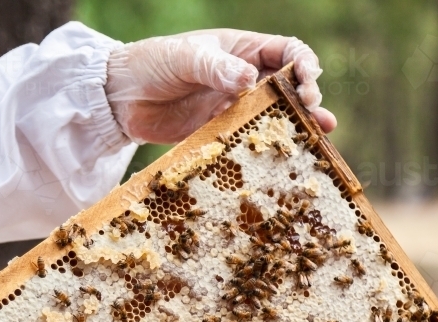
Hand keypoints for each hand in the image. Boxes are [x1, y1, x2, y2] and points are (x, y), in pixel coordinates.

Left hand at [105, 29, 336, 144]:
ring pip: (274, 115)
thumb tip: (249, 79)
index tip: (306, 83)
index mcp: (242, 49)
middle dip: (307, 98)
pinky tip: (281, 156)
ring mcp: (233, 106)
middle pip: (288, 86)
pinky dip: (266, 146)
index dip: (303, 65)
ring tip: (318, 135)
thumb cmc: (150, 64)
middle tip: (314, 115)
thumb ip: (216, 68)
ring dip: (296, 124)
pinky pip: (248, 139)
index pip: (286, 52)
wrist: (118, 97)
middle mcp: (244, 77)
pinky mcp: (219, 131)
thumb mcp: (184, 59)